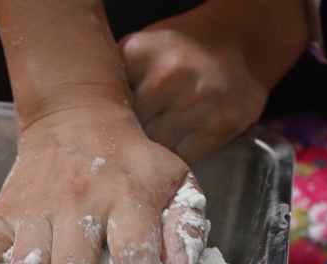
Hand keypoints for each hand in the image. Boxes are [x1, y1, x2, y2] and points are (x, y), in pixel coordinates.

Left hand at [119, 0, 309, 162]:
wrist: (241, 41)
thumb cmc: (179, 53)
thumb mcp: (140, 52)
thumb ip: (115, 82)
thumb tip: (85, 125)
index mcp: (139, 53)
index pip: (107, 107)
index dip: (105, 125)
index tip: (106, 133)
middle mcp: (169, 72)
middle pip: (131, 129)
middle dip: (128, 141)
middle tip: (128, 148)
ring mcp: (199, 98)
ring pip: (157, 148)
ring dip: (153, 154)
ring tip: (153, 149)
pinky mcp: (222, 123)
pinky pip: (185, 158)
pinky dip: (178, 160)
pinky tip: (176, 149)